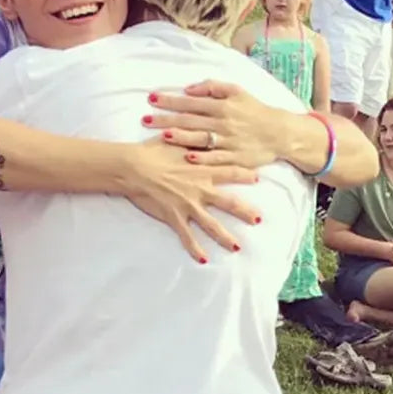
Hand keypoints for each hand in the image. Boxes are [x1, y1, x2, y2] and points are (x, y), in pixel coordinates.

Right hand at [123, 139, 261, 261]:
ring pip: (212, 224)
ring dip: (225, 237)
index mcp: (202, 169)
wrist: (133, 168)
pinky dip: (195, 249)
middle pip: (229, 202)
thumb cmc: (152, 151)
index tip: (256, 178)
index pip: (230, 172)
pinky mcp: (174, 216)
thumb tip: (205, 133)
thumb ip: (194, 140)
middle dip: (245, 212)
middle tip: (258, 220)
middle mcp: (200, 189)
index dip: (245, 175)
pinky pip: (187, 236)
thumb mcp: (177, 140)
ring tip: (237, 247)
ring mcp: (188, 205)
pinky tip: (203, 260)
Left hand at [143, 81, 279, 169]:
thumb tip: (188, 89)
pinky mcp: (235, 157)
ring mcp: (229, 141)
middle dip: (166, 119)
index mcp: (222, 106)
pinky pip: (217, 158)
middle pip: (190, 120)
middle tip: (145, 119)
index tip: (151, 99)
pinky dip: (203, 158)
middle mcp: (223, 122)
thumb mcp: (237, 92)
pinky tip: (188, 157)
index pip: (191, 102)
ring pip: (201, 138)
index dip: (170, 100)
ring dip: (182, 136)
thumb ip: (213, 87)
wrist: (280, 132)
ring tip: (163, 135)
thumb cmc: (255, 111)